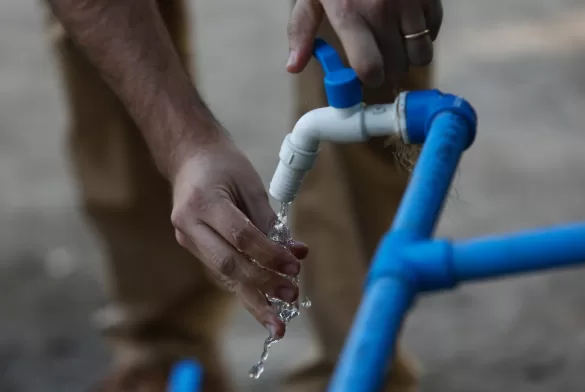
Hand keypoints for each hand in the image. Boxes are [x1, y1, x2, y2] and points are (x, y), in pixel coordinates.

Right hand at [170, 134, 307, 337]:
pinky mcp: (192, 246)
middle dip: (262, 286)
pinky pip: (221, 270)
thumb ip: (268, 221)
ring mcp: (187, 238)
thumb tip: (293, 254)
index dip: (270, 255)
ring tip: (278, 320)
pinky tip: (265, 302)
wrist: (189, 157)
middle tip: (291, 297)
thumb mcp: (250, 184)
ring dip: (254, 297)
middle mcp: (189, 224)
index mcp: (203, 202)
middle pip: (227, 265)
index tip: (295, 267)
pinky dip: (245, 285)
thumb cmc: (224, 164)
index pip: (241, 237)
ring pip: (223, 275)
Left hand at [286, 0, 442, 86]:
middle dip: (389, 70)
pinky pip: (435, 31)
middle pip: (397, 66)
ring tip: (396, 46)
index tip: (366, 76)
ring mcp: (409, 1)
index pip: (369, 68)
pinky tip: (408, 25)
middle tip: (380, 59)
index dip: (370, 79)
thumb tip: (293, 67)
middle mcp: (381, 10)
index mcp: (349, 14)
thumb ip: (301, 31)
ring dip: (410, 57)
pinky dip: (424, 36)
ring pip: (421, 54)